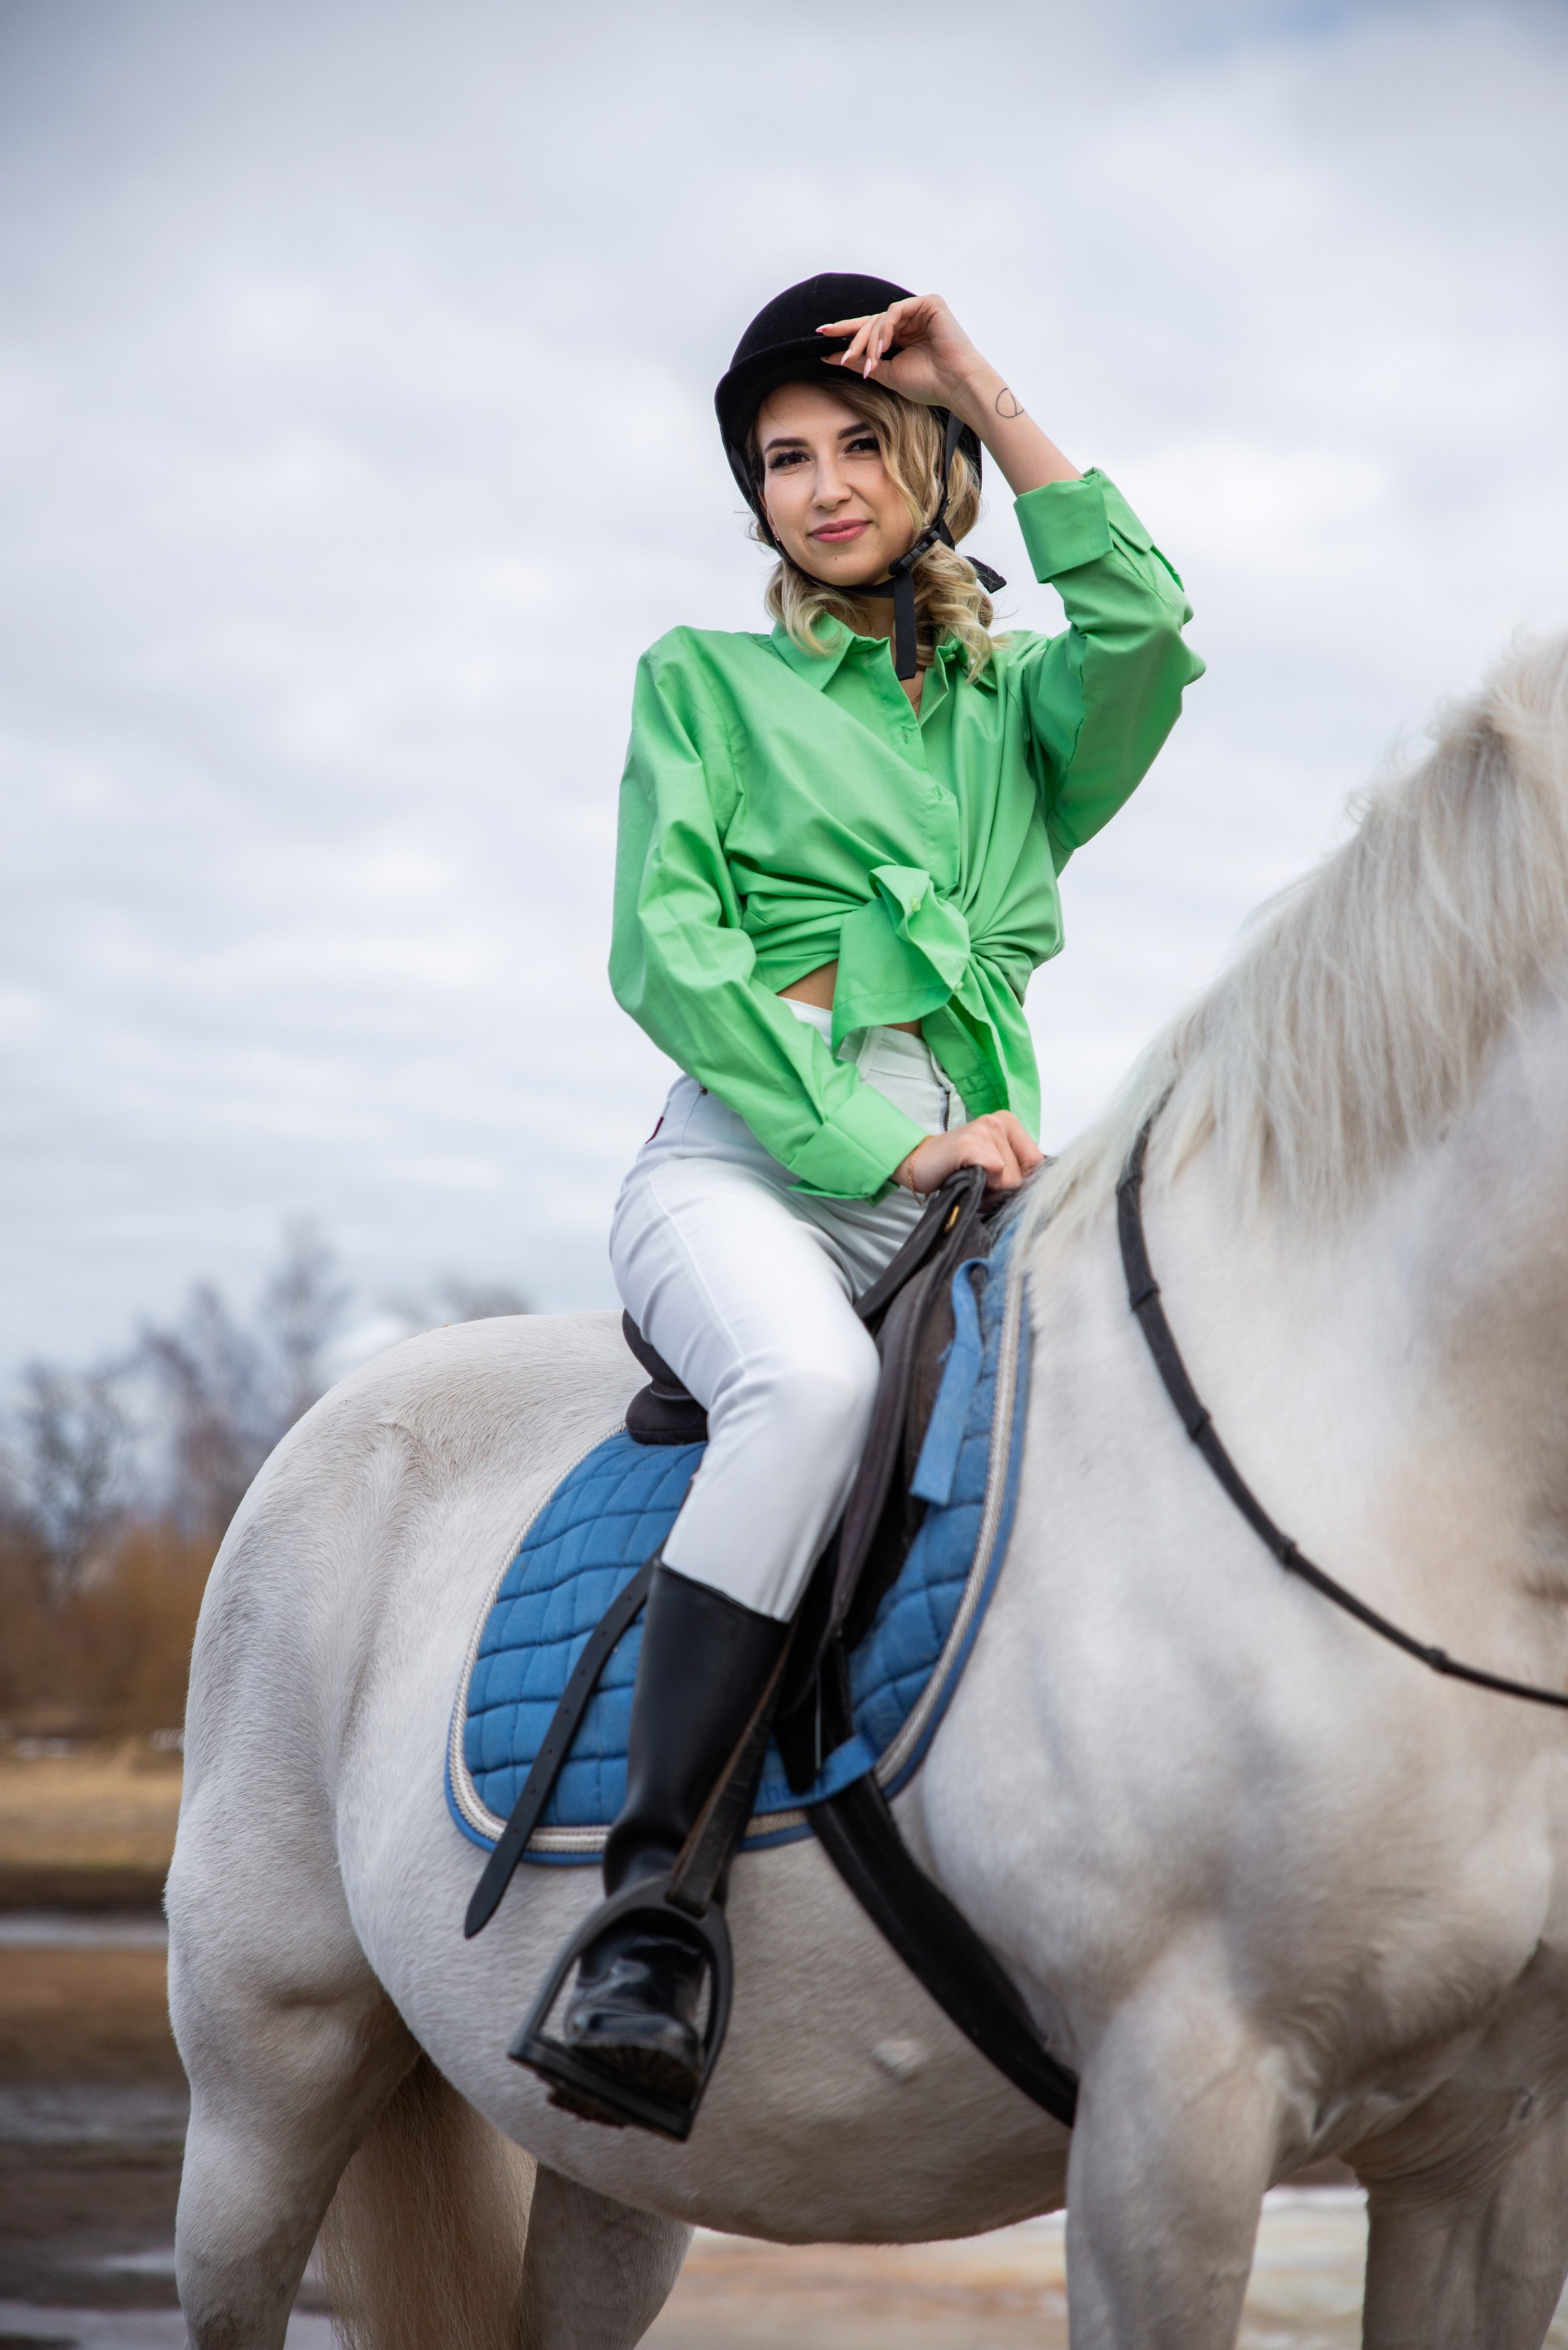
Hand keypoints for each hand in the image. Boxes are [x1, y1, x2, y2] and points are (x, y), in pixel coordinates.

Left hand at [817, 293, 986, 417]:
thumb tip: (831, 357)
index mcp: (903, 335)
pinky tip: (883, 347)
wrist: (956, 386)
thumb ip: (861, 362)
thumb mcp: (886, 373)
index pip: (869, 329)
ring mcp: (920, 310)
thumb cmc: (928, 384)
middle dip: (855, 340)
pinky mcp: (930, 303)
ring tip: (870, 362)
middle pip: (872, 323)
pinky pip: (895, 311)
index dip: (846, 332)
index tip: (821, 334)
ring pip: (881, 318)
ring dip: (871, 341)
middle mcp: (911, 320)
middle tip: (843, 356)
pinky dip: (885, 329)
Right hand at [893, 1112, 1043, 1197]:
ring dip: (990, 1192)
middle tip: (981, 1182)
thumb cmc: (958, 1165)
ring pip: (1009, 1180)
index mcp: (1009, 1122)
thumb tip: (1042, 1187)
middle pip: (1024, 1174)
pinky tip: (966, 1179)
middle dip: (1004, 1189)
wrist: (919, 1162)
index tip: (999, 1182)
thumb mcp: (995, 1160)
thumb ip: (1019, 1167)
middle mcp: (998, 1121)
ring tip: (972, 1181)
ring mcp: (983, 1130)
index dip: (1021, 1182)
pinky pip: (994, 1173)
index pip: (1037, 1162)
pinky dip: (982, 1186)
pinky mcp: (969, 1145)